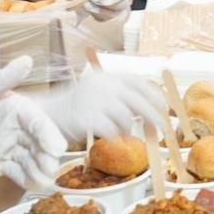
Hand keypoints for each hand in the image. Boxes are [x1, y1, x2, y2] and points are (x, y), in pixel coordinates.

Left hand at [0, 57, 64, 187]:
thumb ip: (2, 80)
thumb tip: (27, 60)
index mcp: (17, 108)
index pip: (39, 122)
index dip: (49, 134)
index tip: (57, 148)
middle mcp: (18, 127)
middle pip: (40, 143)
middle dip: (47, 156)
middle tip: (50, 167)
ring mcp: (9, 146)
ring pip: (32, 160)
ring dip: (40, 170)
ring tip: (43, 182)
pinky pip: (18, 173)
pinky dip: (28, 180)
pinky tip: (35, 186)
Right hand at [38, 70, 167, 141]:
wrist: (48, 115)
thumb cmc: (80, 106)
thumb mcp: (102, 93)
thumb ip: (124, 96)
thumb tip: (155, 109)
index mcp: (109, 76)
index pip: (140, 82)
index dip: (156, 96)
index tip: (165, 108)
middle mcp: (103, 85)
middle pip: (139, 101)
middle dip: (154, 117)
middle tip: (163, 129)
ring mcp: (94, 101)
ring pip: (125, 118)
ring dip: (128, 128)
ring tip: (122, 131)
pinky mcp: (85, 118)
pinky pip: (111, 131)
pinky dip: (115, 136)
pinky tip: (111, 137)